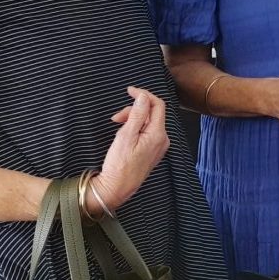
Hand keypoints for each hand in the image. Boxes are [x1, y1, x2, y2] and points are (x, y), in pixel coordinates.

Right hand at [92, 86, 169, 212]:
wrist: (116, 188)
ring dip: (132, 119)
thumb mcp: (125, 135)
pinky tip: (123, 135)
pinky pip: (146, 132)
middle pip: (152, 113)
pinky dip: (135, 128)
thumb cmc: (119, 165)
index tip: (129, 90)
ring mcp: (158, 146)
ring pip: (147, 122)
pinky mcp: (152, 151)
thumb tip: (143, 97)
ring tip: (117, 127)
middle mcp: (162, 139)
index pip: (158, 105)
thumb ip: (136, 114)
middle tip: (115, 118)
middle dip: (134, 110)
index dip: (144, 94)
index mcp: (158, 134)